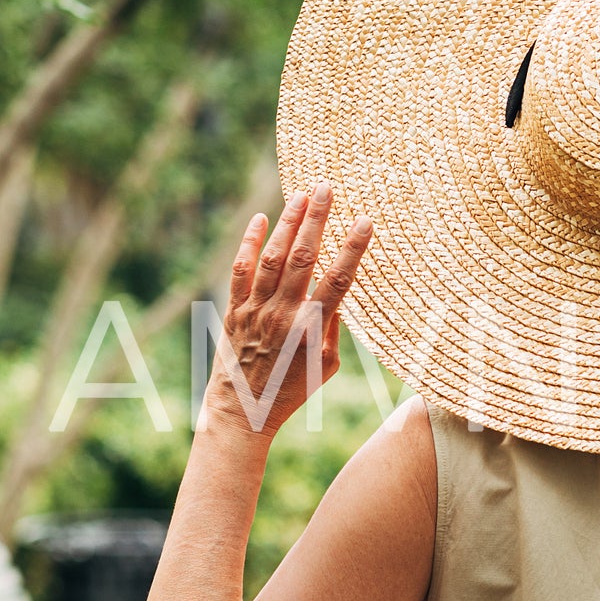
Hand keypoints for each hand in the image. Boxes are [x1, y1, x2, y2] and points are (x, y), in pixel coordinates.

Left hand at [207, 181, 372, 442]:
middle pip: (303, 258)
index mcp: (311, 331)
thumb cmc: (292, 390)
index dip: (352, 249)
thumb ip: (333, 328)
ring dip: (287, 223)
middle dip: (317, 219)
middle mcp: (283, 316)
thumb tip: (338, 295)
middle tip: (326, 188)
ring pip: (273, 258)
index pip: (337, 282)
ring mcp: (256, 311)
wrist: (243, 412)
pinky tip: (260, 218)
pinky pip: (241, 271)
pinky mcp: (235, 310)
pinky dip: (250, 243)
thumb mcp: (327, 367)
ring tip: (300, 195)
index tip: (365, 222)